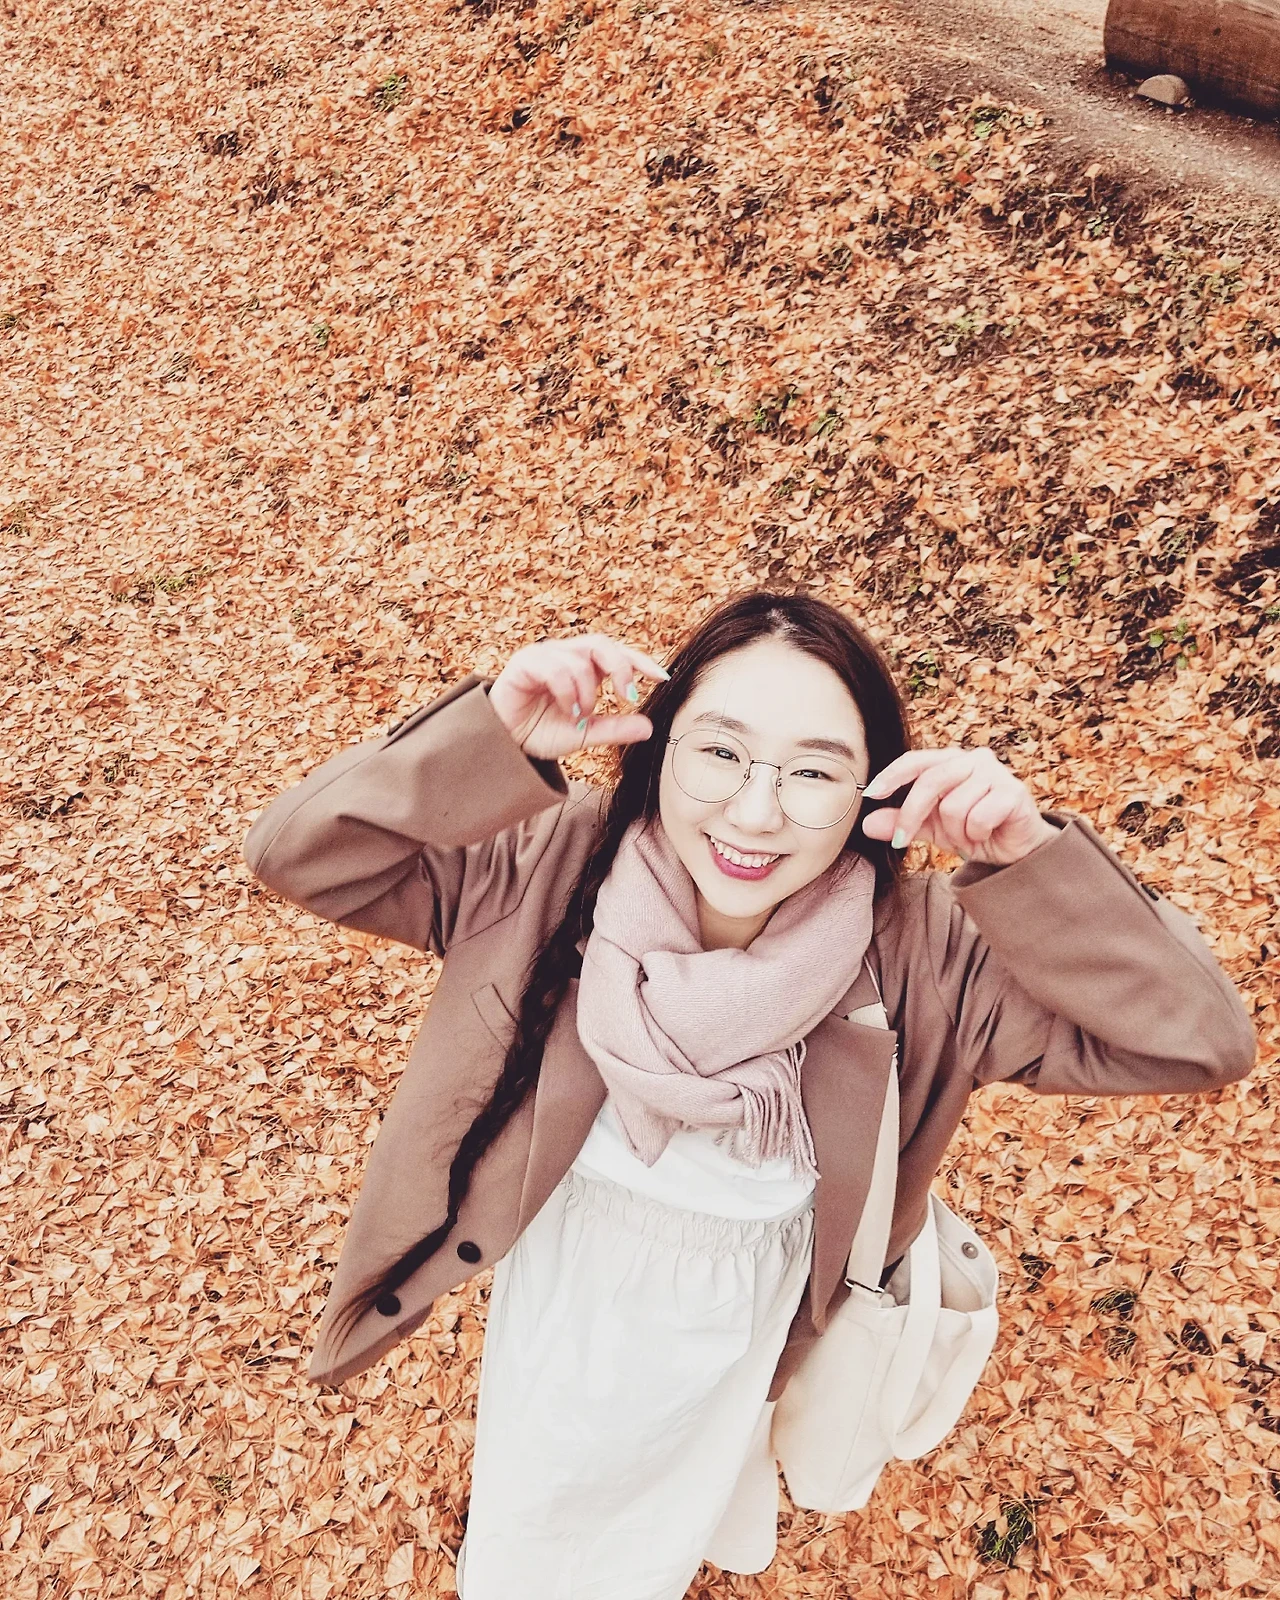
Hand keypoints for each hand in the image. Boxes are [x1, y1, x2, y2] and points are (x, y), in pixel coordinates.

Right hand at [488, 634, 668, 760]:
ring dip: (587, 692)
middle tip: (628, 696)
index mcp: (584, 667)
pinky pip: (555, 667)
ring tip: (580, 716)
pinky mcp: (524, 663)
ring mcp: (544, 656)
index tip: (662, 678)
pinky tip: (567, 710)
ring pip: (580, 659)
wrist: (505, 745)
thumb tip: (649, 727)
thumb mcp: (585, 734)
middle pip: (602, 644)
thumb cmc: (541, 733)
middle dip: (620, 668)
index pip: (617, 654)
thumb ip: (614, 729)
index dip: (640, 661)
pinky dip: (568, 691)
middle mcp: (565, 655)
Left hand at [859, 747, 1058, 866]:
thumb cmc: (973, 830)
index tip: (871, 794)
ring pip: (953, 806)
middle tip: (902, 842)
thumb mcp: (931, 828)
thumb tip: (868, 824)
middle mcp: (973, 760)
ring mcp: (995, 774)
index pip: (916, 761)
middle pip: (930, 782)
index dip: (892, 776)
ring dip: (954, 832)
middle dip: (911, 816)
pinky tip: (984, 835)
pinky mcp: (1013, 793)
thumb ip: (902, 823)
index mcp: (950, 761)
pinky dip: (975, 834)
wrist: (1016, 849)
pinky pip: (978, 818)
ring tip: (966, 837)